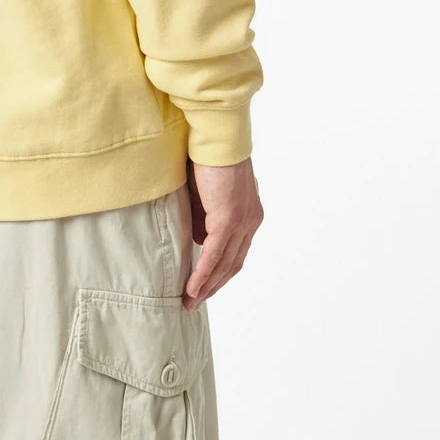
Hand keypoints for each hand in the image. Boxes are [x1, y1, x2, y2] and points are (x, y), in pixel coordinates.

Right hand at [182, 156, 262, 307]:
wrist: (216, 137)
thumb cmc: (208, 157)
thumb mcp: (205, 194)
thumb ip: (204, 217)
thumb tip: (197, 239)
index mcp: (249, 214)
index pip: (236, 252)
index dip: (220, 273)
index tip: (204, 287)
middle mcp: (251, 221)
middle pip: (233, 264)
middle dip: (213, 286)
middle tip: (194, 302)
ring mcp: (241, 221)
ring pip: (224, 264)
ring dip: (206, 286)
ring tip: (189, 302)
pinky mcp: (228, 219)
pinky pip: (213, 254)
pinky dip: (202, 274)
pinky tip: (191, 289)